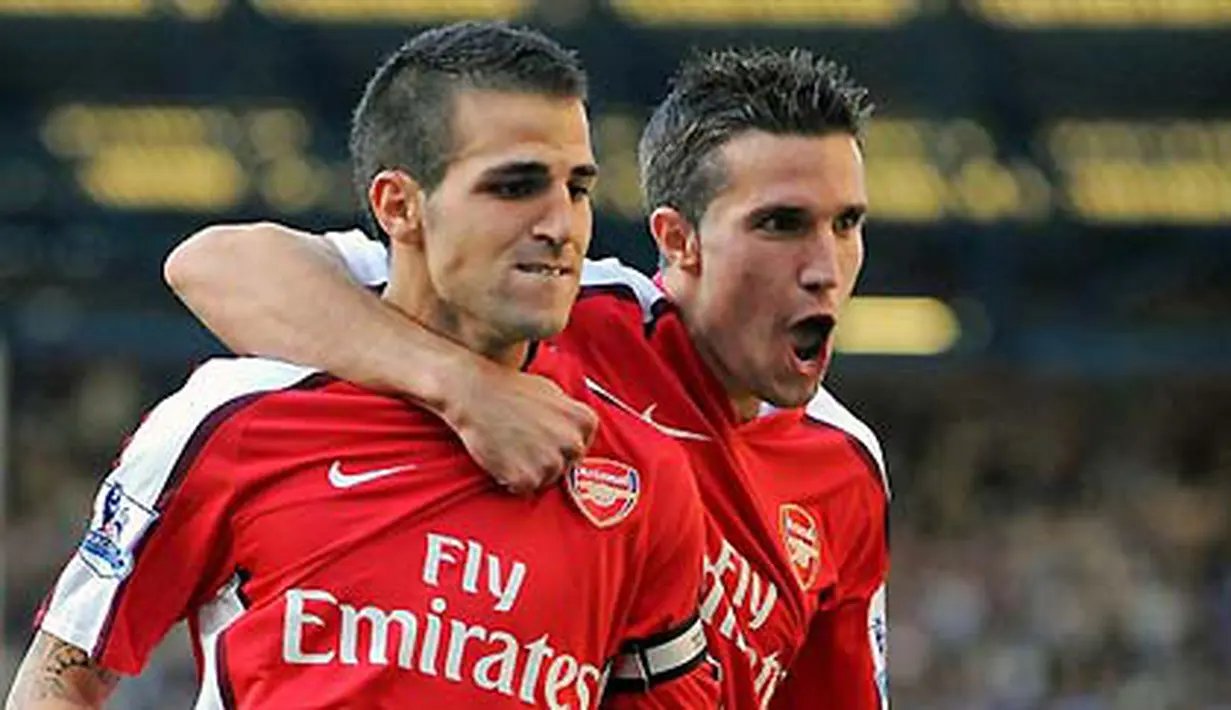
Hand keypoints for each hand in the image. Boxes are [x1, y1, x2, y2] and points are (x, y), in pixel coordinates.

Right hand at [442, 361, 597, 494]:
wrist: (477, 395)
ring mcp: (551, 462)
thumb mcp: (554, 392)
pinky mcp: (527, 478)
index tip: (544, 439)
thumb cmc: (512, 390)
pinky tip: (504, 459)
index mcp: (584, 421)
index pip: (581, 447)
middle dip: (548, 459)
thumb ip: (569, 417)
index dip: (560, 446)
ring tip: (512, 448)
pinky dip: (513, 480)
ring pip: (547, 479)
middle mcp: (573, 443)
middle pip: (566, 466)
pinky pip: (525, 489)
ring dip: (531, 471)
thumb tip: (574, 434)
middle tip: (525, 444)